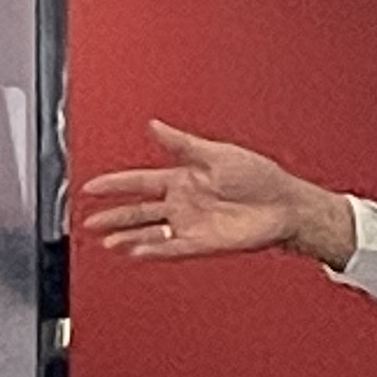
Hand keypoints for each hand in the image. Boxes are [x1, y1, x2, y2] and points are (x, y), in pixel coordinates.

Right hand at [76, 122, 355, 267]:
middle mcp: (184, 203)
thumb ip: (182, 143)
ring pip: (150, 233)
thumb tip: (154, 125)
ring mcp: (191, 224)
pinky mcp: (203, 243)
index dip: (115, 184)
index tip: (92, 186)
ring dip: (128, 237)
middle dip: (113, 215)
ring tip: (107, 241)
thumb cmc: (260, 177)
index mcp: (183, 178)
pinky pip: (172, 248)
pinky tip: (136, 251)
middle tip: (90, 221)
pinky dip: (153, 249)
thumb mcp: (216, 153)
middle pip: (139, 211)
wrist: (286, 206)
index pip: (140, 182)